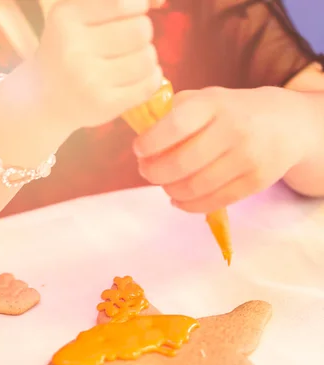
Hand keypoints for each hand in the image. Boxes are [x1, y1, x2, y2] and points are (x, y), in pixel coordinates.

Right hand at [36, 0, 164, 130]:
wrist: (44, 99)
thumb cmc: (66, 49)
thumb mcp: (75, 14)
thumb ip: (112, 2)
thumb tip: (160, 0)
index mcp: (66, 18)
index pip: (122, 3)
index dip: (138, 6)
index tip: (133, 12)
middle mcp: (75, 49)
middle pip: (141, 30)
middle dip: (143, 33)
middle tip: (130, 41)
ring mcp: (89, 80)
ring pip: (147, 59)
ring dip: (148, 57)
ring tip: (134, 60)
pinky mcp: (104, 105)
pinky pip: (148, 85)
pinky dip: (152, 78)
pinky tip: (140, 77)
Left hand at [133, 86, 315, 212]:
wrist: (286, 125)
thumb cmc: (233, 112)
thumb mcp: (207, 99)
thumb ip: (175, 112)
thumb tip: (143, 134)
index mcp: (215, 103)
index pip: (175, 125)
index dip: (151, 143)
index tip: (139, 150)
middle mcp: (233, 129)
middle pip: (181, 164)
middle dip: (154, 172)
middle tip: (147, 171)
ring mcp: (247, 158)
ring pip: (194, 187)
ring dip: (170, 190)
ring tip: (164, 184)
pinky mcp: (255, 182)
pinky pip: (212, 202)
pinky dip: (187, 205)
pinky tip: (179, 198)